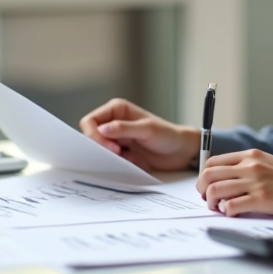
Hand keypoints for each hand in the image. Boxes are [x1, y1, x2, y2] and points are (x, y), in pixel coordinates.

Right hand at [79, 98, 199, 171]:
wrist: (182, 152)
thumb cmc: (168, 135)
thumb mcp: (147, 130)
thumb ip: (123, 129)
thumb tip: (101, 130)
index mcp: (117, 110)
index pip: (90, 121)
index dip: (94, 135)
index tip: (110, 147)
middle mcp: (113, 122)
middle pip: (92, 136)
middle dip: (101, 148)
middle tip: (118, 154)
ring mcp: (117, 138)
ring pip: (99, 150)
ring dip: (111, 157)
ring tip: (130, 158)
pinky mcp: (122, 152)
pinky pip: (109, 160)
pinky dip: (119, 163)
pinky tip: (135, 161)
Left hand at [195, 149, 272, 219]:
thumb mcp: (270, 164)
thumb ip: (249, 167)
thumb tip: (226, 180)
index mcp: (251, 155)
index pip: (213, 162)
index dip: (204, 177)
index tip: (207, 188)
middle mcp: (250, 166)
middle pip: (208, 175)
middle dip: (202, 190)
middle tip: (208, 200)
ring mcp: (256, 182)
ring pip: (214, 190)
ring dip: (211, 203)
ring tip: (219, 209)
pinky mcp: (262, 199)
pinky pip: (231, 206)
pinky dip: (226, 212)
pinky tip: (233, 214)